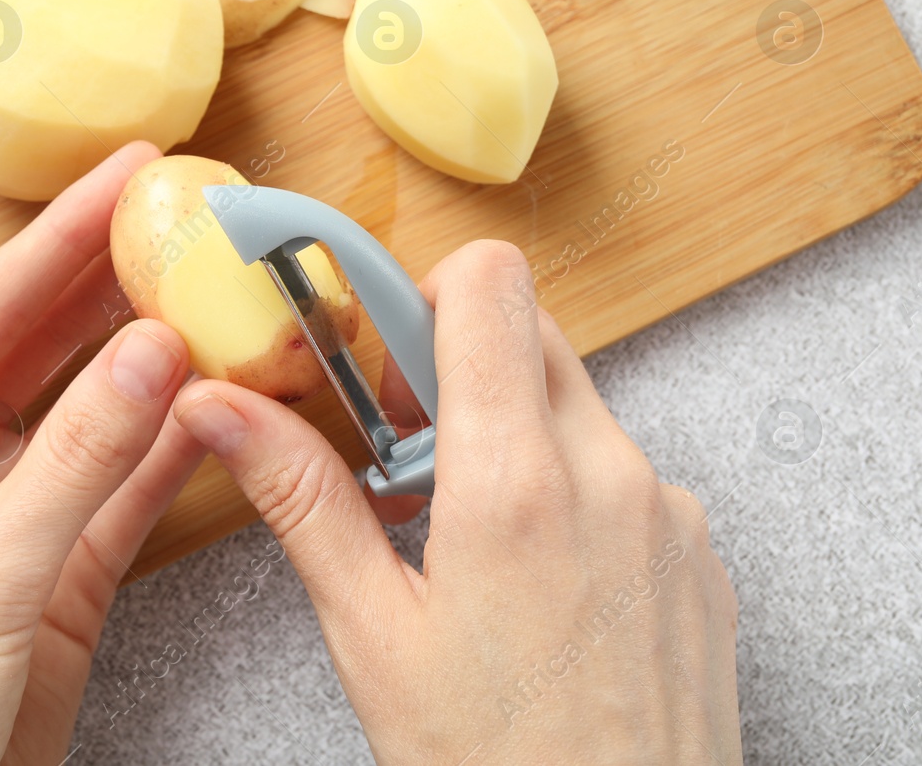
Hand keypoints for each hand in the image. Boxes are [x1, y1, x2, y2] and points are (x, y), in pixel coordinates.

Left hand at [0, 142, 203, 765]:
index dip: (57, 240)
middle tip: (179, 213)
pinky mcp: (53, 577)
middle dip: (104, 282)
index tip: (125, 174)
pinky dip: (167, 450)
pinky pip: (117, 492)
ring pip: (84, 417)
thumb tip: (153, 350)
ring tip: (212, 289)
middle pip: (34, 350)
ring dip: (145, 362)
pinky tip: (214, 400)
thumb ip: (75, 461)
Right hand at [172, 240, 741, 764]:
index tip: (379, 362)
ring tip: (466, 540)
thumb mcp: (373, 636)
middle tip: (406, 454)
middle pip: (530, 334)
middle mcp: (611, 475)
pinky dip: (572, 492)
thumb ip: (303, 498)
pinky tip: (537, 586)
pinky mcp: (699, 554)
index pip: (487, 286)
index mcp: (517, 483)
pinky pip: (626, 473)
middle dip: (456, 366)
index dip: (420, 296)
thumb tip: (223, 410)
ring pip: (578, 405)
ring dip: (512, 434)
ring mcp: (669, 513)